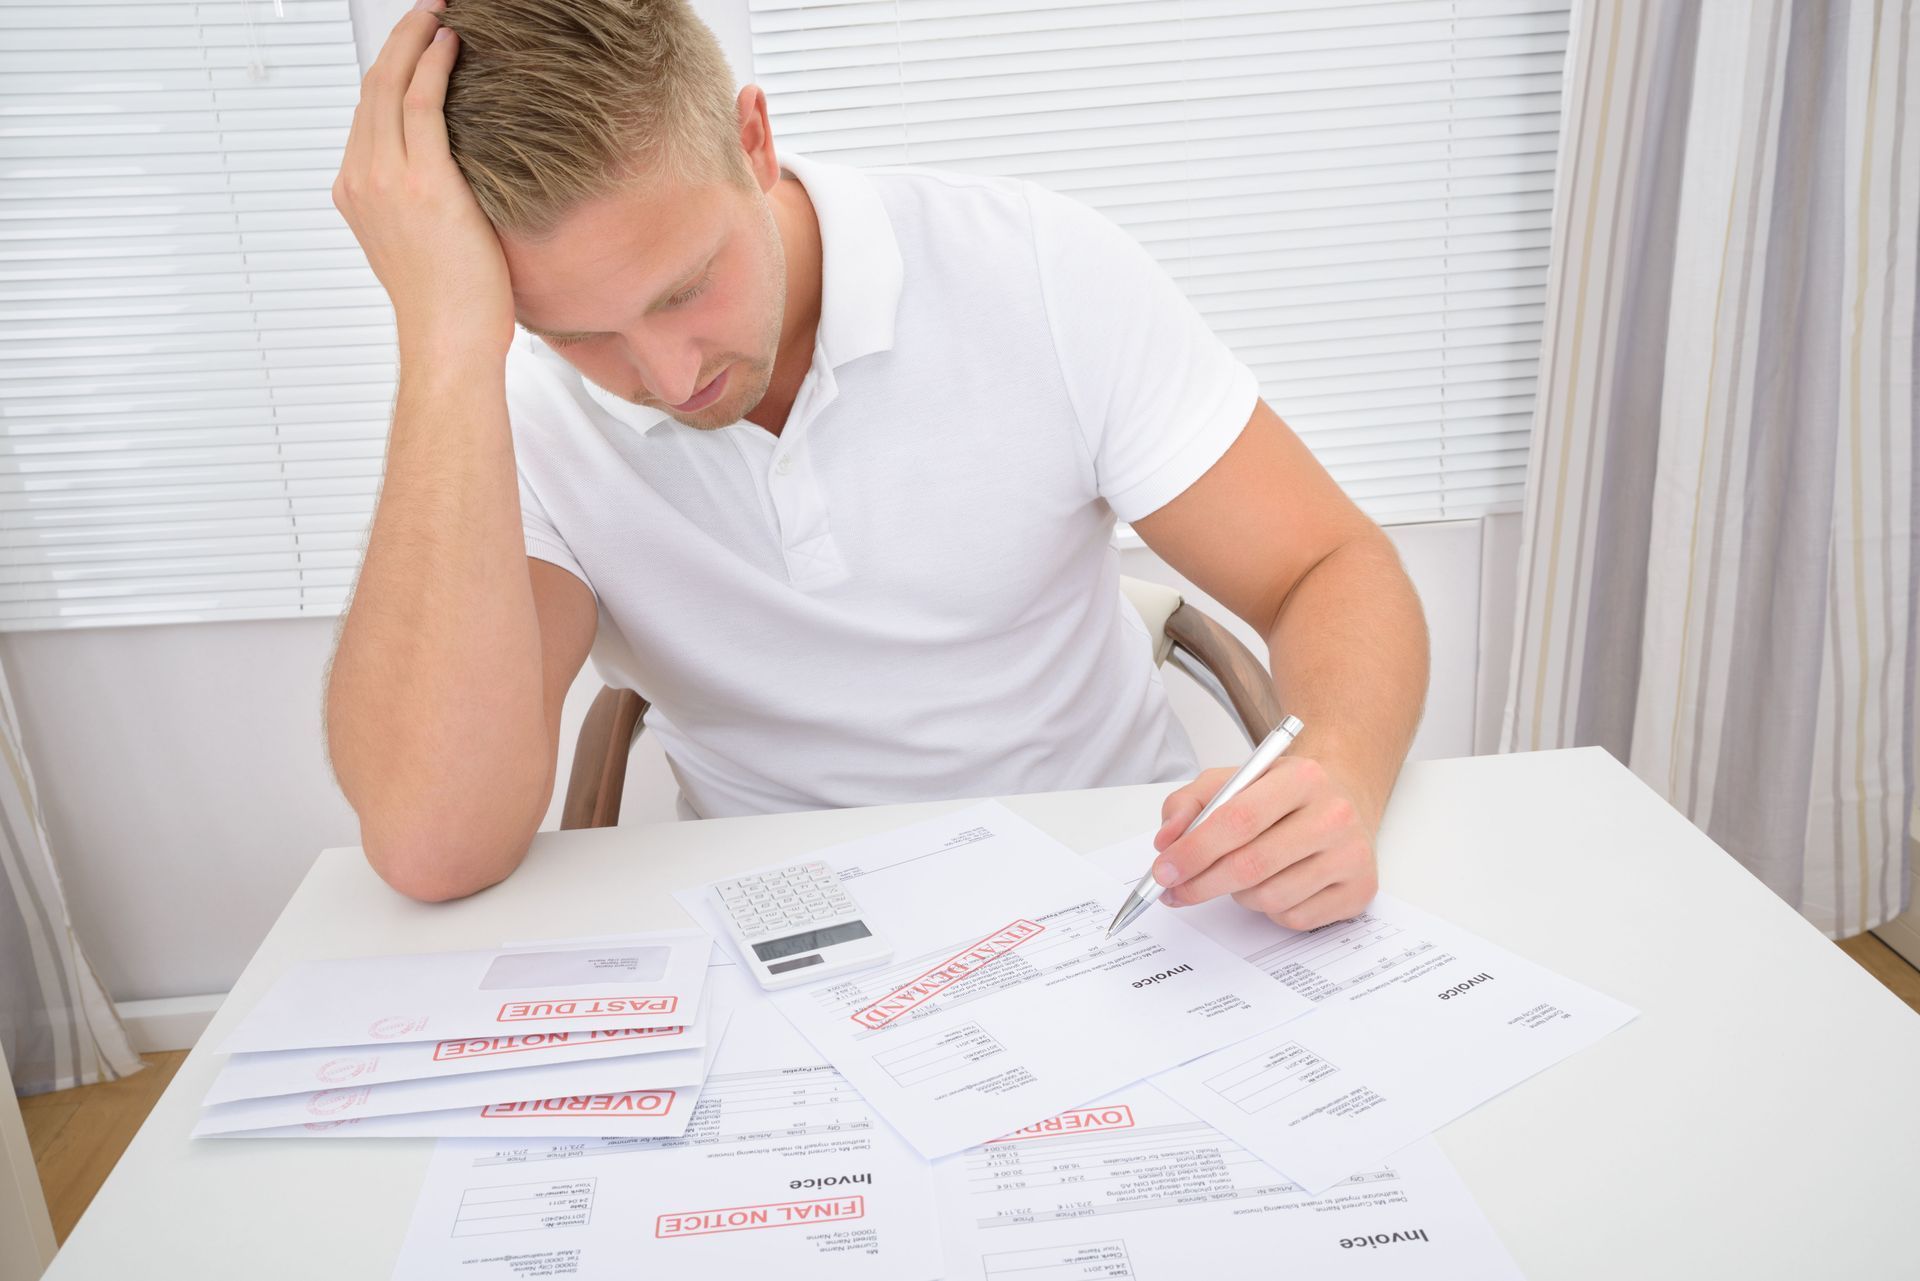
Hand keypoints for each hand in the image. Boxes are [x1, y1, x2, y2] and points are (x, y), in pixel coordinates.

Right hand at [332, 0, 513, 363]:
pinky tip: (453, 44)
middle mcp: (361, 179)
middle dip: (399, 40)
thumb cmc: (448, 307)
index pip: (367, 114)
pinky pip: (423, 103)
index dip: (389, 70)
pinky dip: (435, 65)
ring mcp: (386, 179)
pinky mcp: (422, 181)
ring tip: (440, 12)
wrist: (448, 340)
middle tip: (425, 10)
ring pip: (392, 85)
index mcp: (356, 193)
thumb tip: (450, 185)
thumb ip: (419, 203)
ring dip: (416, 39)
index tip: (412, 46)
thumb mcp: (421, 244)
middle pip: (372, 87)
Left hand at [1150, 756, 1377, 930]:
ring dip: (1239, 895)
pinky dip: (1271, 910)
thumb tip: (1167, 842)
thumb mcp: (1235, 780)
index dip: (1194, 850)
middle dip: (1202, 883)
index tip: (1164, 869)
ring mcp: (1351, 856)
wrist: (1344, 801)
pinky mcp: (1360, 891)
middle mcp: (1334, 815)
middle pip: (1252, 865)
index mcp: (1302, 778)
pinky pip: (1295, 918)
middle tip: (1175, 890)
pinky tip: (1276, 884)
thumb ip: (1191, 803)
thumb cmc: (1283, 795)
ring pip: (1270, 898)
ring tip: (1242, 875)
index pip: (1238, 820)